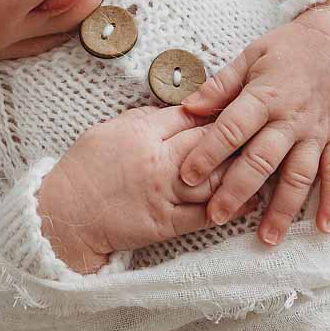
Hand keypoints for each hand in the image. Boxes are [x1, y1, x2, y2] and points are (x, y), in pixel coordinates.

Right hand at [35, 105, 261, 273]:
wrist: (64, 215)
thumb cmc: (84, 169)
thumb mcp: (109, 130)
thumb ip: (145, 120)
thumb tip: (178, 111)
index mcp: (141, 132)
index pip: (190, 116)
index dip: (216, 111)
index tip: (236, 107)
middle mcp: (156, 161)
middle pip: (208, 143)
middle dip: (237, 137)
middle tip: (263, 130)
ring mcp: (162, 193)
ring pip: (212, 179)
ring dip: (241, 172)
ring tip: (265, 163)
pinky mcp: (165, 223)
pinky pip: (204, 214)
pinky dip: (229, 207)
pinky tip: (249, 200)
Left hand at [178, 1, 329, 244]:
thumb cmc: (293, 47)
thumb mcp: (253, 55)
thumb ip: (222, 84)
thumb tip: (189, 106)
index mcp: (265, 95)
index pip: (231, 129)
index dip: (208, 153)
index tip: (187, 176)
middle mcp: (291, 118)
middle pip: (262, 160)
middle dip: (237, 191)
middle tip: (216, 216)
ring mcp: (318, 132)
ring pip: (299, 175)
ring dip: (283, 208)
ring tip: (266, 238)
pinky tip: (326, 227)